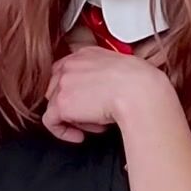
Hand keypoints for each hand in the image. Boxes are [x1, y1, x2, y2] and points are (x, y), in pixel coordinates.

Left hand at [42, 44, 171, 143]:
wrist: (139, 92)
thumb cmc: (140, 84)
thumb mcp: (121, 70)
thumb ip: (105, 76)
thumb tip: (103, 91)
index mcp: (85, 54)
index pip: (66, 71)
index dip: (73, 90)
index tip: (83, 102)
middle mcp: (70, 65)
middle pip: (56, 88)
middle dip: (72, 104)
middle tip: (91, 115)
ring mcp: (63, 83)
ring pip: (56, 105)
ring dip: (73, 118)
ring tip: (94, 124)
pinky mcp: (61, 103)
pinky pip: (51, 121)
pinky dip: (63, 132)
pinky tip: (79, 136)